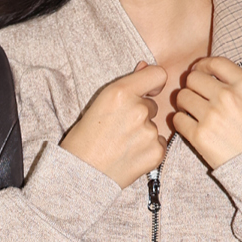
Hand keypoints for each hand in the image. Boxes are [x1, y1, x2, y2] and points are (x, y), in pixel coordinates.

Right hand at [61, 63, 166, 187]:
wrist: (81, 174)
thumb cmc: (84, 139)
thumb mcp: (99, 103)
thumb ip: (126, 85)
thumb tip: (145, 66)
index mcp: (120, 92)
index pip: (157, 75)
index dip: (154, 83)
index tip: (148, 92)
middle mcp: (138, 109)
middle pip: (153, 105)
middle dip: (141, 114)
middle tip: (119, 129)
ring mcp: (149, 132)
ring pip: (154, 126)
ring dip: (143, 133)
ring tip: (122, 145)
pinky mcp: (156, 152)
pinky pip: (160, 144)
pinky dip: (149, 150)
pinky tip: (130, 155)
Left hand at [170, 56, 241, 167]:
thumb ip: (236, 84)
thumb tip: (206, 74)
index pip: (215, 62)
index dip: (202, 66)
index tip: (199, 73)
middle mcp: (228, 96)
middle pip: (193, 78)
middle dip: (191, 86)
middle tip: (195, 97)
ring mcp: (212, 115)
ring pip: (182, 96)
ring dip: (184, 104)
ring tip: (192, 113)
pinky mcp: (200, 136)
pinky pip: (177, 119)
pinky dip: (180, 122)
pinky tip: (190, 126)